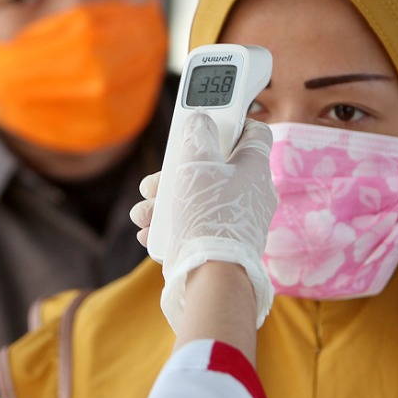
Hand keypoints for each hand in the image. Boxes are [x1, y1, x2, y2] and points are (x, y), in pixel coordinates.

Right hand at [144, 112, 276, 332]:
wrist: (212, 276)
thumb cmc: (208, 214)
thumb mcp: (197, 161)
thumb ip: (197, 134)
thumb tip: (200, 121)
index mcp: (255, 167)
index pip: (253, 133)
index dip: (230, 124)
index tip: (206, 125)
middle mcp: (251, 194)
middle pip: (212, 169)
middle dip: (175, 174)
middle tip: (154, 183)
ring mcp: (237, 221)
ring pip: (197, 200)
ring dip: (164, 204)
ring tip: (143, 214)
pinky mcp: (223, 245)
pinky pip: (195, 227)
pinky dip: (171, 228)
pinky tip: (150, 234)